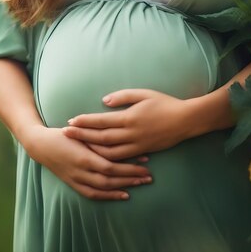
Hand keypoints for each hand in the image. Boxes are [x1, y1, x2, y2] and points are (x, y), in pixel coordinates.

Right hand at [23, 126, 152, 200]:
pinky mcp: (75, 184)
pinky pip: (94, 194)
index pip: (111, 166)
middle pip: (111, 179)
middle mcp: (81, 171)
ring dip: (124, 186)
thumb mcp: (81, 130)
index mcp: (84, 156)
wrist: (42, 145)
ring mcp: (77, 180)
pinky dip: (110, 196)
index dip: (129, 166)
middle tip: (149, 175)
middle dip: (131, 178)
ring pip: (105, 188)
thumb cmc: (64, 133)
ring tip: (141, 183)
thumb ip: (98, 135)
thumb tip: (121, 132)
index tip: (146, 162)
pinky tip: (124, 194)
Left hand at [62, 89, 189, 160]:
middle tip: (66, 133)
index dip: (85, 122)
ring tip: (78, 145)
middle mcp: (131, 134)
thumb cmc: (164, 103)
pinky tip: (98, 155)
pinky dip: (107, 157)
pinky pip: (121, 158)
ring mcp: (136, 145)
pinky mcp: (142, 152)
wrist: (185, 121)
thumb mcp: (143, 93)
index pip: (101, 121)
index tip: (71, 121)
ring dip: (91, 149)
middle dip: (82, 135)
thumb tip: (103, 101)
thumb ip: (122, 97)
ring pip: (109, 152)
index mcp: (129, 118)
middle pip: (101, 138)